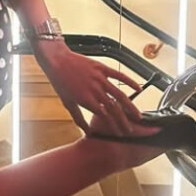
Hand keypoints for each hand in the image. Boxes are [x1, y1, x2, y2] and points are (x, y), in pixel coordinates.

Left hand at [34, 39, 153, 136]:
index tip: (120, 133)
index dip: (114, 126)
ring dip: (130, 106)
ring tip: (138, 116)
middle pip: (114, 108)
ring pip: (119, 94)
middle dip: (124, 121)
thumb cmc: (61, 83)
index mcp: (86, 100)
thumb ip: (79, 119)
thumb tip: (88, 132)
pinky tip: (138, 89)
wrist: (57, 61)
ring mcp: (99, 78)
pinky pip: (119, 75)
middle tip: (131, 130)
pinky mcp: (102, 68)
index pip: (105, 117)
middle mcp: (95, 90)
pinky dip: (130, 82)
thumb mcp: (68, 103)